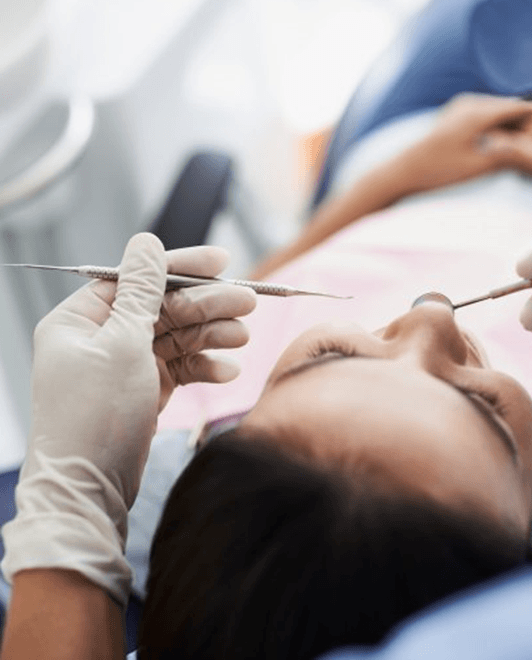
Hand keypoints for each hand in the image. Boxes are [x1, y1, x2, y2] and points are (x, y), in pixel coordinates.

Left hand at [1, 233, 255, 603]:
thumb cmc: (95, 417)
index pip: (138, 278)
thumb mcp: (122, 343)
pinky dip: (204, 368)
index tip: (223, 261)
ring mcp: (125, 366)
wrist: (89, 490)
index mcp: (81, 319)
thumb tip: (146, 241)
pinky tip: (226, 372)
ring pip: (178, 337)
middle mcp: (102, 338)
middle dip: (208, 306)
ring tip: (243, 339)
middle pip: (164, 307)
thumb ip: (140, 290)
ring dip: (212, 336)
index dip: (183, 268)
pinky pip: (180, 368)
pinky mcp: (144, 390)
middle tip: (248, 304)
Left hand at [405, 93, 531, 190]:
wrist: (405, 169)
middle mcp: (470, 102)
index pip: (519, 107)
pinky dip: (499, 123)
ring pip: (498, 110)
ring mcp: (462, 105)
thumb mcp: (478, 166)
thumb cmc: (438, 170)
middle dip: (530, 118)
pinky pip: (486, 114)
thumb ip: (506, 153)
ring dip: (515, 121)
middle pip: (510, 106)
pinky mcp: (456, 113)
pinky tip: (510, 136)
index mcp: (477, 113)